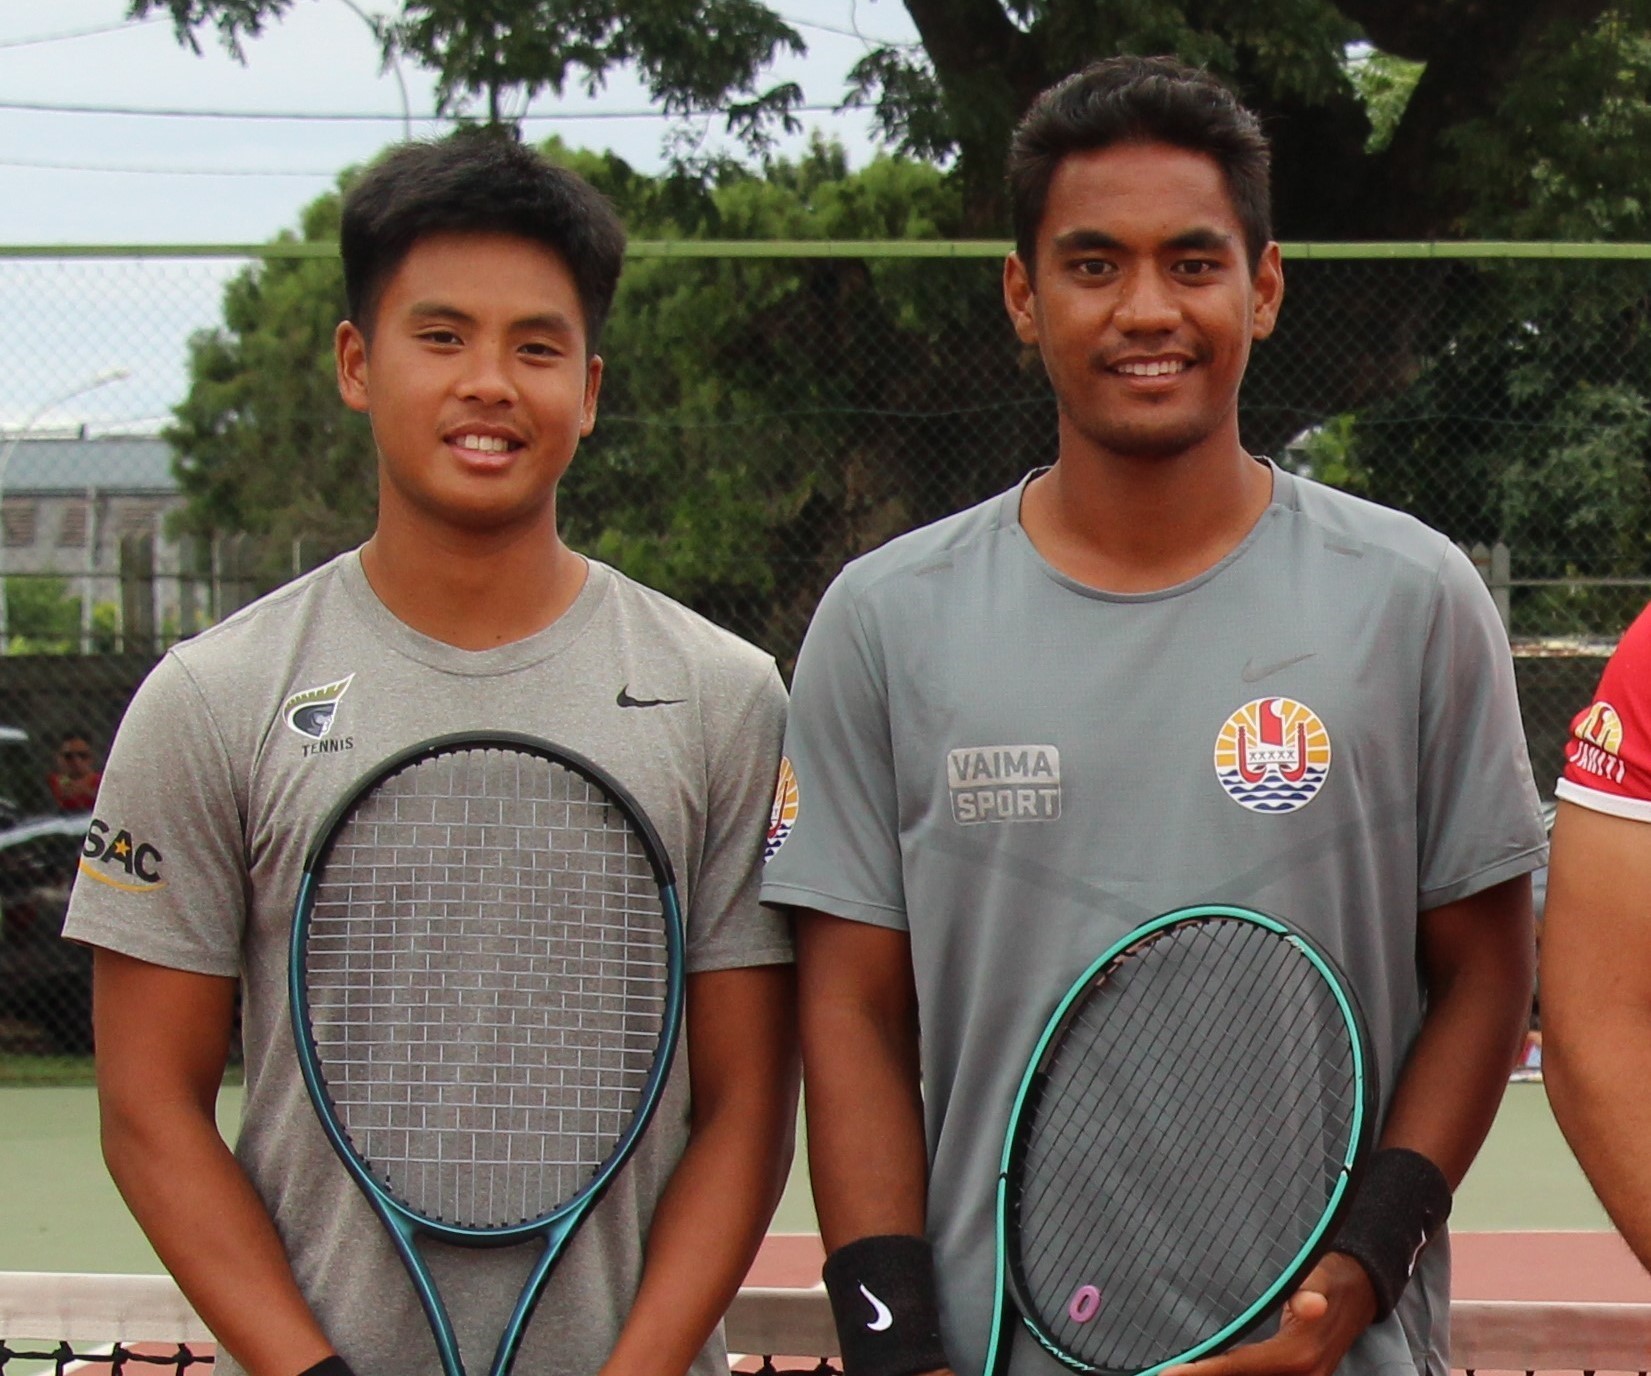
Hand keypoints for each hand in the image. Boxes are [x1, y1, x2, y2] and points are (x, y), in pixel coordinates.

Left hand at [1160, 1253, 1377, 1375]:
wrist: (1358, 1291)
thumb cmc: (1327, 1277)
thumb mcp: (1316, 1277)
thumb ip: (1307, 1292)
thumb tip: (1311, 1303)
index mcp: (1299, 1354)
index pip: (1241, 1366)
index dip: (1205, 1371)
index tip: (1170, 1373)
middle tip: (1165, 1375)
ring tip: (1181, 1374)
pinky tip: (1212, 1371)